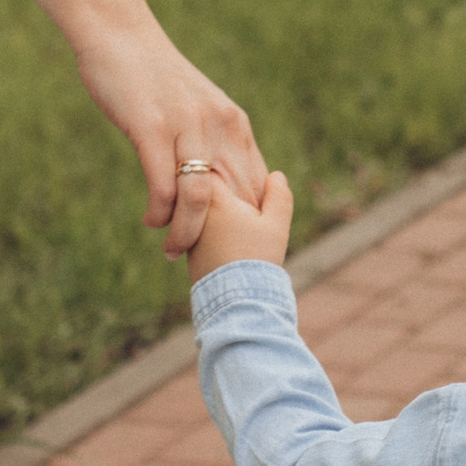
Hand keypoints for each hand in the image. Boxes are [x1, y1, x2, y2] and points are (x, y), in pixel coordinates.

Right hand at [70, 13, 267, 256]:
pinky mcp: (151, 128)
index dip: (246, 223)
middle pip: (233, 199)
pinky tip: (151, 220)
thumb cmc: (154, 77)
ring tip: (174, 250)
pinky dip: (159, 213)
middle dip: (220, 238)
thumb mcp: (197, 107)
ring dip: (188, 234)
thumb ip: (212, 140)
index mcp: (233, 122)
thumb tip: (216, 183)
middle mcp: (218, 125)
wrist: (120, 35)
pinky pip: (163, 186)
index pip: (255, 185)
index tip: (230, 246)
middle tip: (202, 260)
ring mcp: (186, 126)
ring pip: (200, 199)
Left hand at [186, 167, 294, 281]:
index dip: (221, 163)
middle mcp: (192, 214)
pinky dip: (212, 229)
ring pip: (199, 211)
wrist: (236, 301)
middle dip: (219, 187)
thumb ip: (278, 195)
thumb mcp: (276, 224)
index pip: (206, 166)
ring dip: (215, 210)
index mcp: (213, 199)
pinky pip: (198, 230)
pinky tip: (231, 239)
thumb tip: (276, 176)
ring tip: (239, 219)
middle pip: (201, 188)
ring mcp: (187, 233)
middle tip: (238, 190)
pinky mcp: (188, 252)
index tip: (231, 165)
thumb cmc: (257, 258)